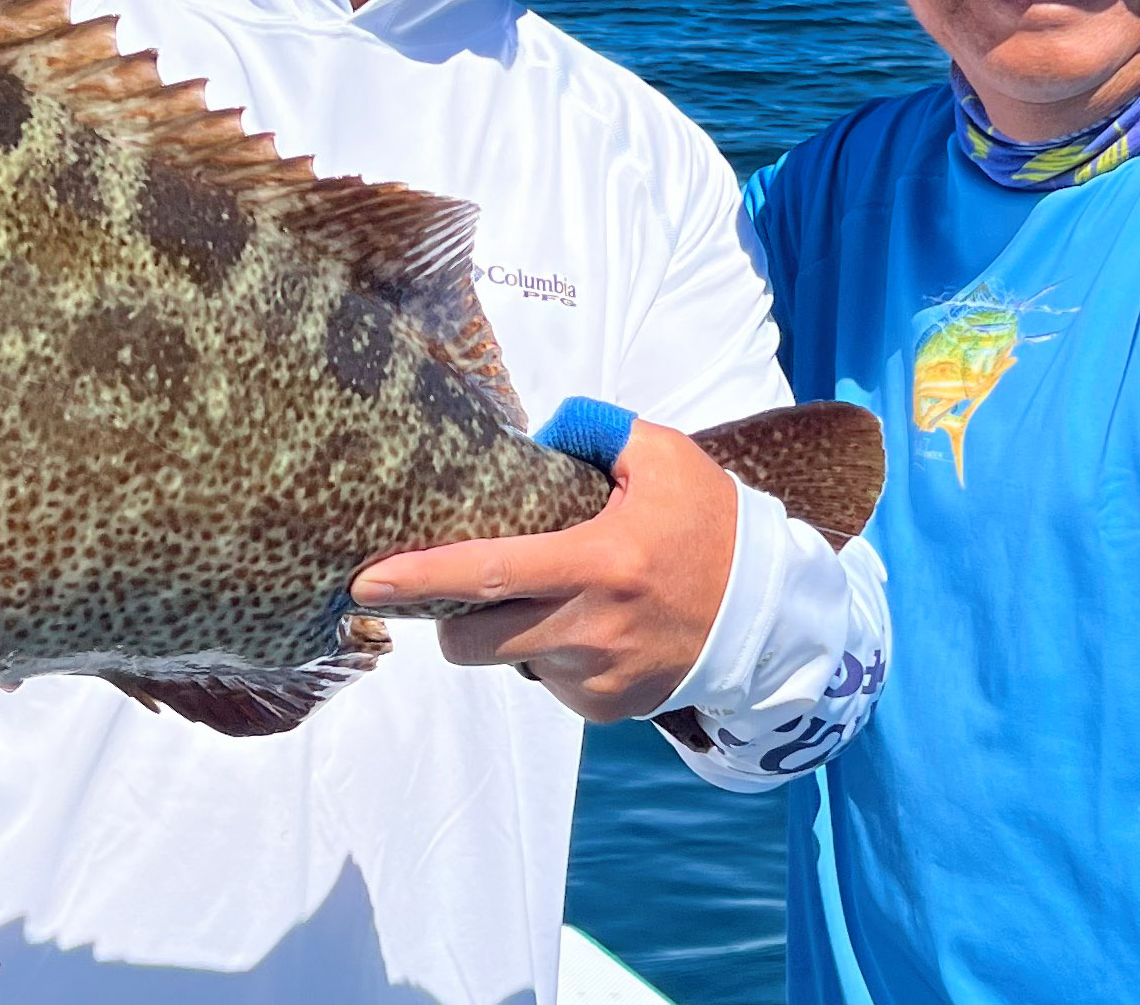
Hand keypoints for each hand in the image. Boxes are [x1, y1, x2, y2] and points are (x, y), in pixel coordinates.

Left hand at [350, 420, 738, 719]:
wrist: (772, 614)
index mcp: (599, 562)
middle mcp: (593, 630)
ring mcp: (599, 678)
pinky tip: (589, 628)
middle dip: (447, 619)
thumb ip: (595, 429)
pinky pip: (549, 684)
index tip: (368, 580)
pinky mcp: (610, 710)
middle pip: (474, 642)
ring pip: (509, 664)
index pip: (489, 574)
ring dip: (506, 635)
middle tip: (458, 588)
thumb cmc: (712, 523)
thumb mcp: (662, 456)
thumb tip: (537, 430)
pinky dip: (551, 657)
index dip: (421, 579)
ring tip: (547, 599)